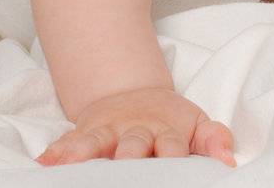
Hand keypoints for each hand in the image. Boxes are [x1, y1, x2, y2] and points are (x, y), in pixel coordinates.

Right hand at [37, 86, 236, 166]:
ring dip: (86, 154)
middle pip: (133, 147)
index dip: (173, 163)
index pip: (173, 149)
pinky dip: (58, 150)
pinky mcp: (88, 130)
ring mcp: (111, 130)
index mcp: (168, 130)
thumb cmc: (170, 121)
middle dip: (130, 162)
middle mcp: (137, 130)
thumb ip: (214, 140)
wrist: (135, 94)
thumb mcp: (197, 124)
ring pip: (98, 141)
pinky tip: (46, 162)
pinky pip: (71, 140)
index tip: (175, 179)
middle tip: (126, 176)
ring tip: (72, 168)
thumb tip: (228, 162)